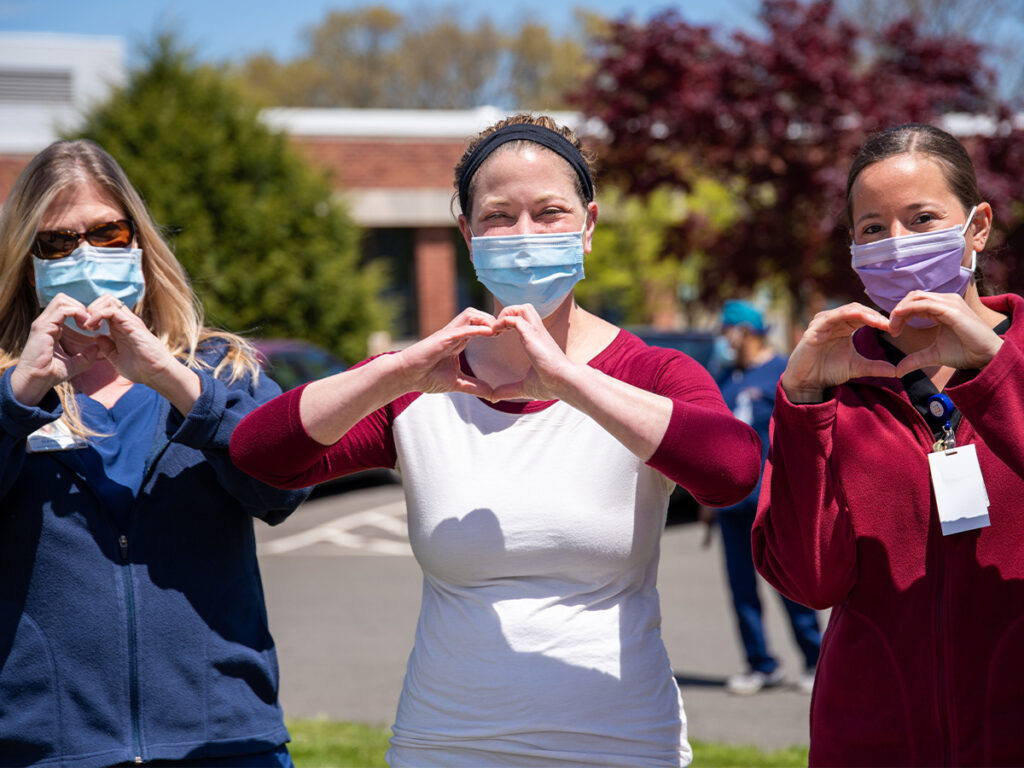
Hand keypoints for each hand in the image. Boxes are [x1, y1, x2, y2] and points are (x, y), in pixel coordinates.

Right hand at [9, 294, 99, 405]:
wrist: (36, 381)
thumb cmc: (52, 374)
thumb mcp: (75, 363)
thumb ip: (87, 355)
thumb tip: (98, 347)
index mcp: (52, 327)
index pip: (66, 307)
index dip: (82, 312)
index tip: (93, 326)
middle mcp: (46, 322)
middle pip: (63, 298)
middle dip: (81, 306)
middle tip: (92, 324)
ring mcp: (43, 323)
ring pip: (62, 299)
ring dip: (80, 309)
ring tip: (88, 325)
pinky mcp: (43, 327)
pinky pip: (63, 309)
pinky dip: (77, 313)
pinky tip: (84, 327)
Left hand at [84, 295, 179, 386]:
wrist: (157, 374)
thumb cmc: (142, 369)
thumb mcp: (117, 359)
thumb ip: (107, 348)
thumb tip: (97, 337)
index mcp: (121, 328)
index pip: (105, 309)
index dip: (91, 314)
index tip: (84, 329)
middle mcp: (126, 322)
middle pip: (106, 300)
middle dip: (91, 308)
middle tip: (85, 324)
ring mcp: (129, 321)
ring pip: (109, 300)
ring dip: (94, 309)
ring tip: (88, 325)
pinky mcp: (131, 324)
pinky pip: (112, 310)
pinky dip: (98, 315)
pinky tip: (92, 327)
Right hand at [393, 308, 497, 396]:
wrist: (406, 376)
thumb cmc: (426, 377)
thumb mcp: (457, 383)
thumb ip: (474, 386)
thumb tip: (492, 395)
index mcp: (458, 341)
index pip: (480, 325)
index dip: (494, 327)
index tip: (507, 335)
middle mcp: (454, 334)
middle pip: (478, 315)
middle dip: (493, 319)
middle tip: (507, 329)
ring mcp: (448, 334)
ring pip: (470, 315)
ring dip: (486, 320)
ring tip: (499, 330)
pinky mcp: (442, 339)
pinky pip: (461, 329)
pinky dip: (476, 329)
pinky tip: (489, 332)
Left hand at [489, 304, 575, 401]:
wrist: (564, 383)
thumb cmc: (550, 385)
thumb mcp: (524, 387)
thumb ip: (508, 390)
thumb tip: (493, 398)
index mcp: (537, 340)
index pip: (525, 319)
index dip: (509, 322)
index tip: (498, 335)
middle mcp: (538, 332)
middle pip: (524, 308)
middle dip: (508, 313)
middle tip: (497, 330)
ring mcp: (536, 331)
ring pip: (521, 308)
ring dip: (506, 314)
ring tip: (496, 330)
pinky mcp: (531, 334)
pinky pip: (514, 318)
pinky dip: (503, 322)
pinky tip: (496, 333)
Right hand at [782, 303, 896, 402]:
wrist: (808, 383)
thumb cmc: (828, 371)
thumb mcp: (857, 367)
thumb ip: (875, 366)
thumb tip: (897, 370)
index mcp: (843, 326)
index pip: (864, 315)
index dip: (880, 319)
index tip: (896, 328)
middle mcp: (833, 321)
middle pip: (858, 309)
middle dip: (875, 315)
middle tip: (890, 324)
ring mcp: (823, 323)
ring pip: (847, 310)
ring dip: (865, 314)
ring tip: (880, 322)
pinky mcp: (814, 329)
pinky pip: (832, 317)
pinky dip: (847, 315)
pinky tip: (861, 318)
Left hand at [889, 291, 1003, 375]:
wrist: (985, 356)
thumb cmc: (965, 352)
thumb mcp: (933, 355)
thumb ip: (915, 359)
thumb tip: (897, 371)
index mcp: (942, 307)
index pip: (915, 302)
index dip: (900, 314)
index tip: (893, 331)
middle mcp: (946, 301)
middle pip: (913, 297)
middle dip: (897, 311)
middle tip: (891, 329)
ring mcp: (950, 303)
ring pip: (917, 297)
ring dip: (900, 311)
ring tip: (894, 327)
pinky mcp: (952, 310)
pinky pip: (924, 304)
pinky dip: (908, 309)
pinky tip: (899, 318)